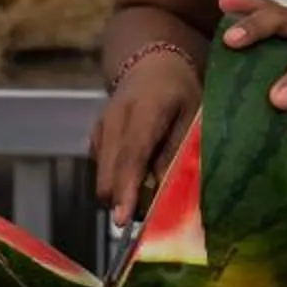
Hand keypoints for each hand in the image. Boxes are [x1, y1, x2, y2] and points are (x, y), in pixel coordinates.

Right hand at [89, 47, 201, 226]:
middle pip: (110, 172)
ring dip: (120, 194)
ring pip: (102, 176)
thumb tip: (165, 191)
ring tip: (147, 195)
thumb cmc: (180, 93)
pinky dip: (116, 181)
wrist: (150, 66)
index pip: (132, 156)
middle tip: (149, 215)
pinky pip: (102, 170)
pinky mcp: (94, 137)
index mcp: (145, 109)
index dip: (127, 190)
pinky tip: (136, 177)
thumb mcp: (192, 116)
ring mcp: (100, 127)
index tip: (123, 220)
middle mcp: (115, 118)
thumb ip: (179, 151)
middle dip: (123, 201)